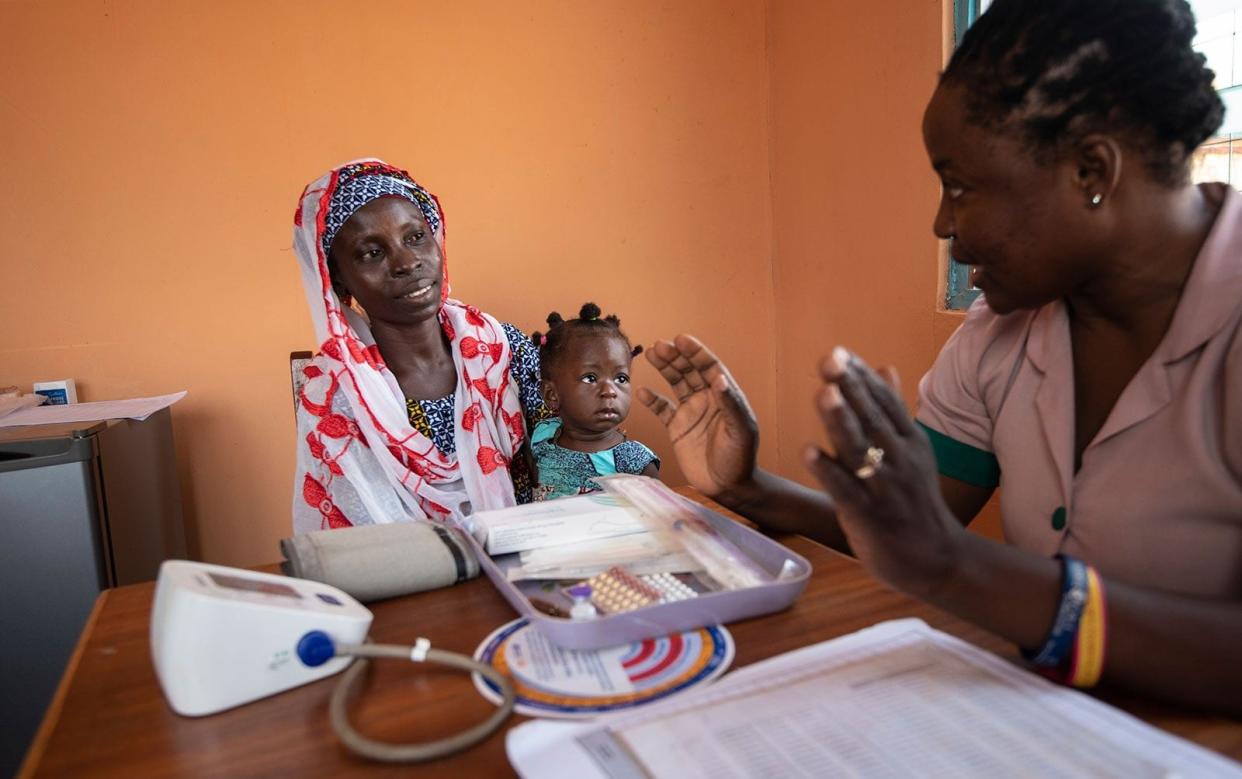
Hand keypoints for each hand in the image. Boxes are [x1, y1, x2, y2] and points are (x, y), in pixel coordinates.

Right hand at [637, 335, 758, 501]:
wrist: (728, 485)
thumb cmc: (740, 458)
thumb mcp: (741, 430)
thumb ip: (731, 404)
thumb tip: (719, 378)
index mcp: (724, 396)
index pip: (710, 367)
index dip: (696, 352)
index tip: (682, 340)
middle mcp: (707, 399)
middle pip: (689, 371)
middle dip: (675, 356)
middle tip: (660, 345)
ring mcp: (691, 412)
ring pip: (675, 383)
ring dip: (664, 368)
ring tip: (651, 353)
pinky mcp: (677, 428)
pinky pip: (662, 409)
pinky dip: (652, 400)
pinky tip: (643, 391)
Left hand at [803, 347, 963, 595]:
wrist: (936, 559)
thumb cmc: (915, 502)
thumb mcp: (912, 451)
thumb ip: (894, 410)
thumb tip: (884, 366)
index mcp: (908, 442)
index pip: (884, 402)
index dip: (861, 377)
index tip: (839, 351)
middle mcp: (898, 460)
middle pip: (871, 419)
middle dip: (850, 388)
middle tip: (829, 358)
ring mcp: (884, 488)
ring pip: (859, 450)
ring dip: (840, 421)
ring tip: (823, 393)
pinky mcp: (868, 516)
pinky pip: (846, 490)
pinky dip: (828, 471)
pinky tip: (808, 452)